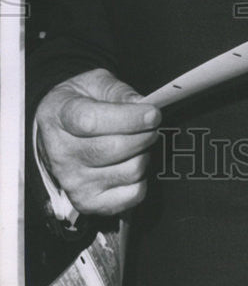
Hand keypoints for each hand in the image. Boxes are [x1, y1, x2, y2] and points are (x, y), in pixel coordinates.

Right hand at [35, 68, 161, 215]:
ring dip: (144, 154)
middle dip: (145, 135)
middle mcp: (62, 153)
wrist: (56, 131)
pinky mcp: (87, 202)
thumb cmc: (81, 103)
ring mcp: (73, 181)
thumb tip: (143, 105)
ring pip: (129, 171)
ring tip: (138, 143)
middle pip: (114, 149)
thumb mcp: (96, 83)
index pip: (92, 122)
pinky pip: (132, 195)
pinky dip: (142, 179)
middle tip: (151, 126)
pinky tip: (132, 163)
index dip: (129, 118)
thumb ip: (119, 92)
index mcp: (60, 116)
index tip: (153, 114)